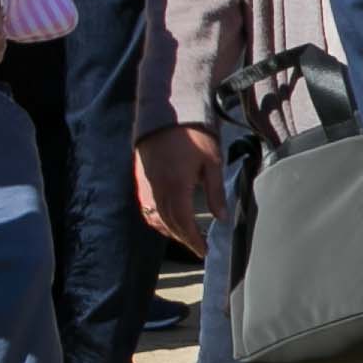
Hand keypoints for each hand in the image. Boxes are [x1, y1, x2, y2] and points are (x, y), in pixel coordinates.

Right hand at [134, 123, 219, 254]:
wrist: (167, 111)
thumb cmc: (194, 134)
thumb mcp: (212, 162)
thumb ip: (216, 192)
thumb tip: (222, 218)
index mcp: (176, 186)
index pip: (183, 222)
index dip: (193, 239)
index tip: (203, 251)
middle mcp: (157, 188)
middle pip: (168, 222)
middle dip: (184, 238)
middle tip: (198, 248)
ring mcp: (145, 184)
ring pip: (155, 216)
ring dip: (170, 230)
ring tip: (186, 237)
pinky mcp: (140, 178)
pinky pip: (146, 207)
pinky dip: (156, 219)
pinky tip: (167, 221)